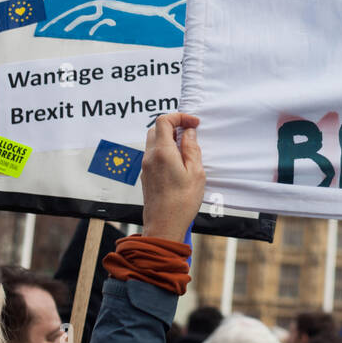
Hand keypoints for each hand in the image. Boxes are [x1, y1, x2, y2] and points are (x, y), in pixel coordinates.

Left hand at [141, 113, 204, 242]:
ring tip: (186, 148)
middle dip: (173, 125)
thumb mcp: (196, 172)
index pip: (164, 121)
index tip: (194, 123)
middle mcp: (150, 157)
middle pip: (156, 128)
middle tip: (190, 132)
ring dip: (169, 137)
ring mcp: (146, 166)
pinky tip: (179, 161)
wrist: (164, 226)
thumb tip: (189, 133)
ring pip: (153, 140)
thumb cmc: (181, 203)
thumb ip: (192, 148)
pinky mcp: (146, 175)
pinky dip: (165, 149)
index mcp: (162, 153)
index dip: (180, 116)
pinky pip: (153, 153)